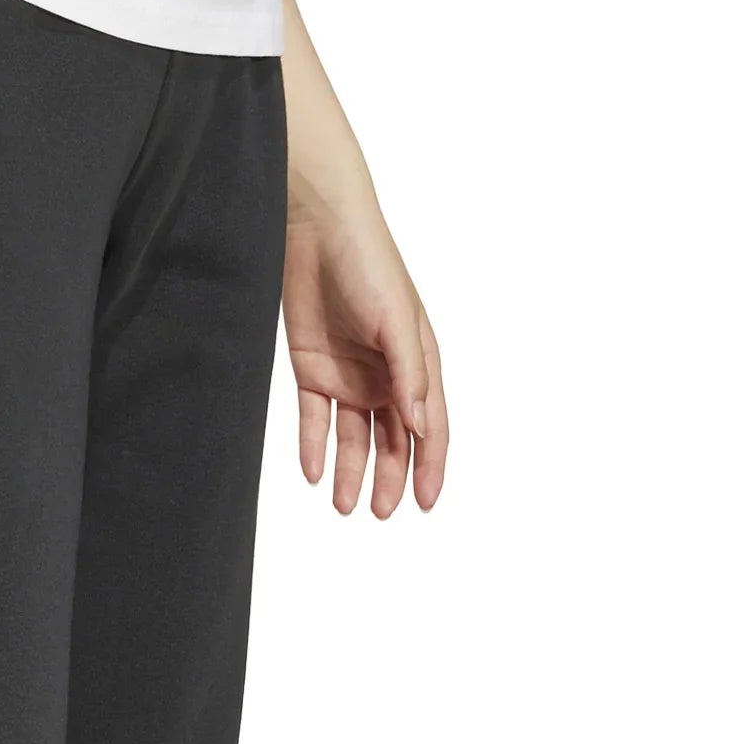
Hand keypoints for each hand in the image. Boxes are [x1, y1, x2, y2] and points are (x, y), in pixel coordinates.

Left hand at [283, 200, 447, 517]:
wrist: (315, 231)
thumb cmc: (370, 265)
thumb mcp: (397, 322)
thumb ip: (409, 375)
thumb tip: (418, 427)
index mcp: (418, 363)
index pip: (429, 426)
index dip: (430, 466)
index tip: (425, 502)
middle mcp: (386, 375)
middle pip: (392, 440)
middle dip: (389, 478)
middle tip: (381, 513)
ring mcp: (349, 375)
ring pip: (353, 437)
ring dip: (352, 471)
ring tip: (345, 507)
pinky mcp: (312, 371)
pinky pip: (314, 420)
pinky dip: (314, 448)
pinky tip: (314, 474)